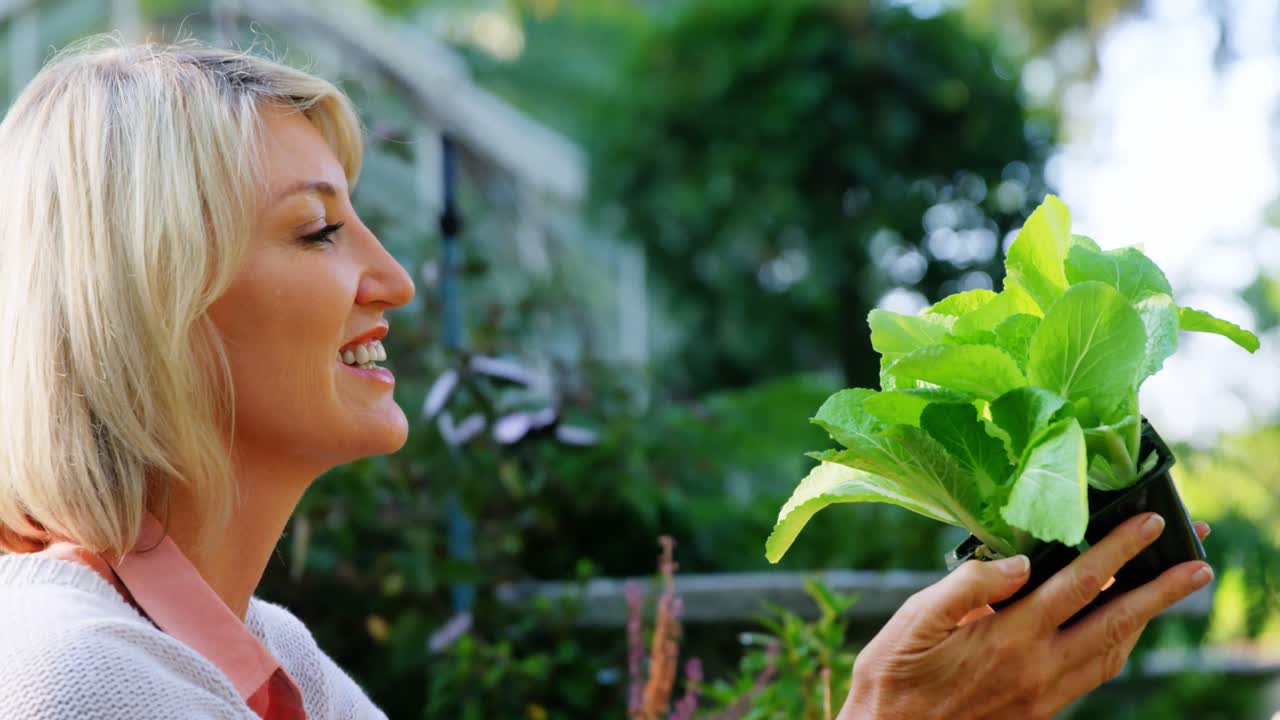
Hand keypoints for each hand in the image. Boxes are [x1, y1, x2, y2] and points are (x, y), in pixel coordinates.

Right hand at [838, 515, 1212, 719]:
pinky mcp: (1040, 710)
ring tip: (1169, 591)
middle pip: (1117, 622)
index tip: (1148, 524)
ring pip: (1114, 653)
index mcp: (1008, 638)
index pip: (1079, 585)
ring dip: (1148, 619)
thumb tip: (1020, 560)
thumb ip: (968, 586)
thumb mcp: (914, 619)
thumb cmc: (894, 676)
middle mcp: (1037, 669)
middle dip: (1162, 589)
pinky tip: (1118, 630)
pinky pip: (1094, 674)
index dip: (1118, 551)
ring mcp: (1044, 694)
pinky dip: (1118, 646)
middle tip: (1198, 562)